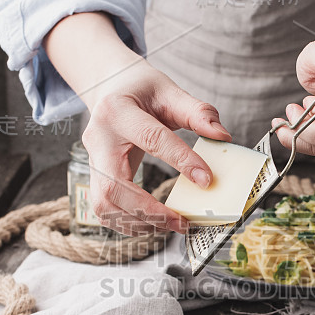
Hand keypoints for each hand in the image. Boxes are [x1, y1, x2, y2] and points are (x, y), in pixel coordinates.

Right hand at [82, 58, 230, 234]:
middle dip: (149, 211)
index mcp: (117, 111)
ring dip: (138, 222)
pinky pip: (104, 210)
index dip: (181, 161)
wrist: (110, 90)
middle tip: (182, 222)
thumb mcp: (169, 91)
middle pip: (114, 186)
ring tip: (171, 225)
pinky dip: (128, 223)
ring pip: (104, 205)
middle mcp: (98, 139)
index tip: (207, 180)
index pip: (152, 139)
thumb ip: (197, 112)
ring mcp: (91, 161)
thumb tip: (223, 136)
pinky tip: (154, 223)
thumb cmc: (141, 91)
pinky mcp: (94, 178)